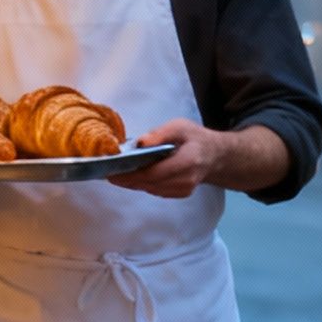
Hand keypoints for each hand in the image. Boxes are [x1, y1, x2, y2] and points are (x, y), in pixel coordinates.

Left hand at [107, 119, 229, 198]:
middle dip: (127, 179)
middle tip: (107, 173)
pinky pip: (156, 190)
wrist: (214, 156)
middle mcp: (186, 180)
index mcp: (188, 162)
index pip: (155, 173)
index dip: (131, 175)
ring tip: (116, 174)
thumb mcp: (180, 127)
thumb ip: (160, 134)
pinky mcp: (180, 194)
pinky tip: (132, 177)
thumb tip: (140, 143)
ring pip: (150, 189)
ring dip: (132, 183)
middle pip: (150, 184)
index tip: (112, 172)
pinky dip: (142, 184)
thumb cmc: (195, 138)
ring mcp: (184, 190)